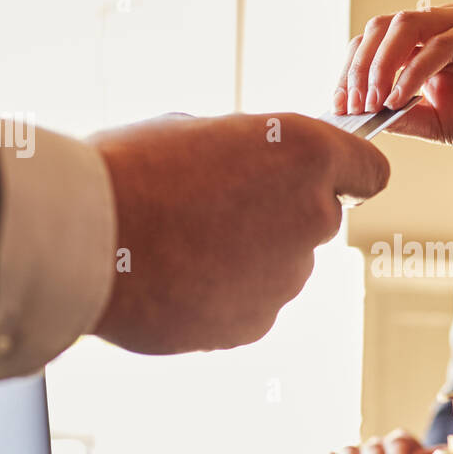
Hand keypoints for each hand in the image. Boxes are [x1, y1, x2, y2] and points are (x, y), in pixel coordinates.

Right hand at [89, 112, 388, 353]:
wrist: (83, 240)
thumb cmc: (130, 172)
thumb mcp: (198, 130)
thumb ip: (249, 153)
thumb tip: (251, 171)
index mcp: (306, 156)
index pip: (369, 170)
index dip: (347, 174)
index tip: (330, 179)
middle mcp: (312, 218)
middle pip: (317, 218)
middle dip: (279, 214)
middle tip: (214, 207)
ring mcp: (287, 278)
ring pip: (281, 265)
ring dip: (248, 257)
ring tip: (181, 245)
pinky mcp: (256, 324)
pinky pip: (250, 303)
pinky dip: (222, 295)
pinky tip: (175, 279)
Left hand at [333, 3, 452, 157]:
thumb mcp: (438, 124)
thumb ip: (402, 116)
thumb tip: (358, 117)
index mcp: (429, 40)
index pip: (375, 40)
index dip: (351, 70)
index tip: (339, 107)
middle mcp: (445, 23)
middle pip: (382, 27)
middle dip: (359, 67)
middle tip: (352, 106)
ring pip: (406, 26)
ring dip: (382, 64)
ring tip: (375, 101)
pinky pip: (442, 42)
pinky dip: (415, 69)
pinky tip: (401, 97)